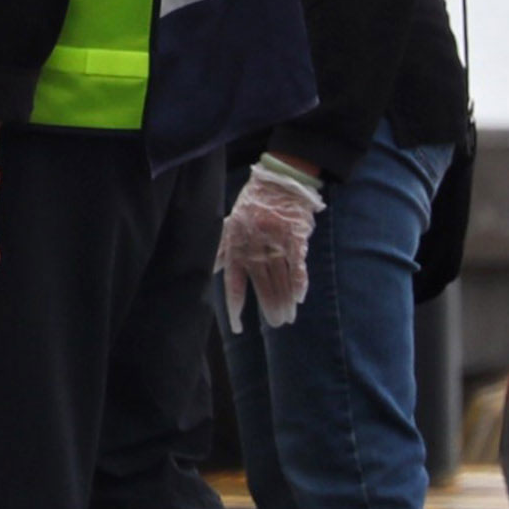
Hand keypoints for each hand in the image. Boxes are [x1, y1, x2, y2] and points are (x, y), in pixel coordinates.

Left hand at [218, 157, 324, 331]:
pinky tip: (300, 298)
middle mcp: (255, 247)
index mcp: (236, 246)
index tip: (237, 327)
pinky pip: (298, 262)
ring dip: (284, 299)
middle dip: (268, 305)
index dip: (235, 305)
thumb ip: (221, 247)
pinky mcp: (296, 237)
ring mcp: (276, 242)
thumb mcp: (230, 224)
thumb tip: (208, 267)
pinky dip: (300, 280)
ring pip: (280, 277)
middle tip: (276, 324)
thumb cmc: (252, 205)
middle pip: (262, 283)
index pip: (234, 282)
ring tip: (287, 319)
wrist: (278, 181)